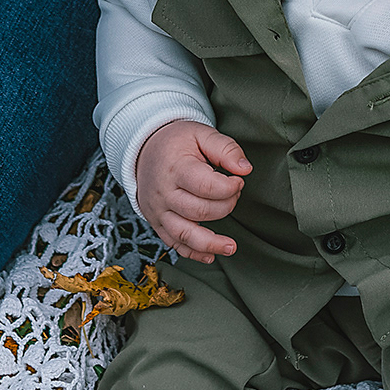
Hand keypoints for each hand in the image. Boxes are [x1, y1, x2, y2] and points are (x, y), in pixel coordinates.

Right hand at [135, 121, 251, 264]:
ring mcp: (158, 211)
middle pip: (199, 211)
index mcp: (176, 168)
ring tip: (231, 246)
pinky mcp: (157, 223)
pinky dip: (193, 253)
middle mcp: (164, 193)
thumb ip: (225, 148)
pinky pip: (174, 244)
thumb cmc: (177, 142)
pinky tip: (210, 255)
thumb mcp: (201, 133)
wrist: (144, 150)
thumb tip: (245, 168)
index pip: (206, 187)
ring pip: (184, 234)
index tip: (238, 180)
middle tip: (234, 194)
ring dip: (210, 243)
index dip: (229, 187)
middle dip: (225, 206)